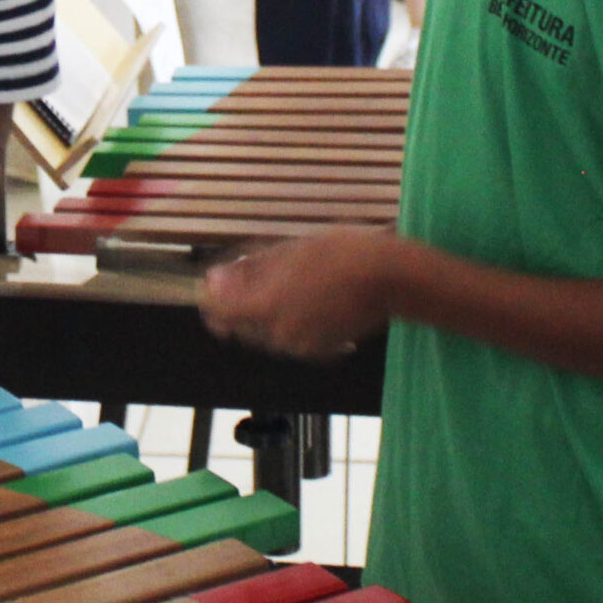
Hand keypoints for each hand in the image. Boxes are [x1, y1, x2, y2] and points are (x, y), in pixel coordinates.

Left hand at [200, 229, 403, 358]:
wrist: (390, 278)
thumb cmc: (340, 254)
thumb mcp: (289, 251)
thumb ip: (247, 271)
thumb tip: (211, 281)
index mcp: (265, 307)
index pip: (217, 312)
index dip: (213, 296)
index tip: (221, 279)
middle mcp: (277, 334)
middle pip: (241, 323)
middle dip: (246, 300)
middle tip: (269, 270)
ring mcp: (299, 346)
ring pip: (266, 331)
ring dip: (271, 309)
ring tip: (299, 279)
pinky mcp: (320, 351)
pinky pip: (292, 337)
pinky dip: (294, 320)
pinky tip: (315, 296)